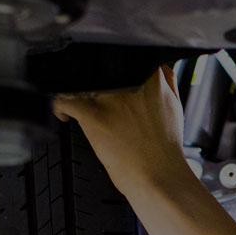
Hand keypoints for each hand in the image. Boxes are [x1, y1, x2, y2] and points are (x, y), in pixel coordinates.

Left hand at [53, 66, 186, 194]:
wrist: (159, 177)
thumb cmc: (166, 150)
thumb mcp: (175, 108)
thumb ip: (167, 83)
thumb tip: (158, 70)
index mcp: (152, 77)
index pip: (126, 56)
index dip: (115, 67)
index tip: (112, 79)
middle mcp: (130, 83)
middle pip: (100, 68)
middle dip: (97, 81)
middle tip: (99, 98)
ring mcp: (109, 98)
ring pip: (80, 80)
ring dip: (78, 92)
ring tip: (81, 105)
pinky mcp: (92, 116)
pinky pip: (64, 100)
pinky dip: (60, 107)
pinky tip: (64, 114)